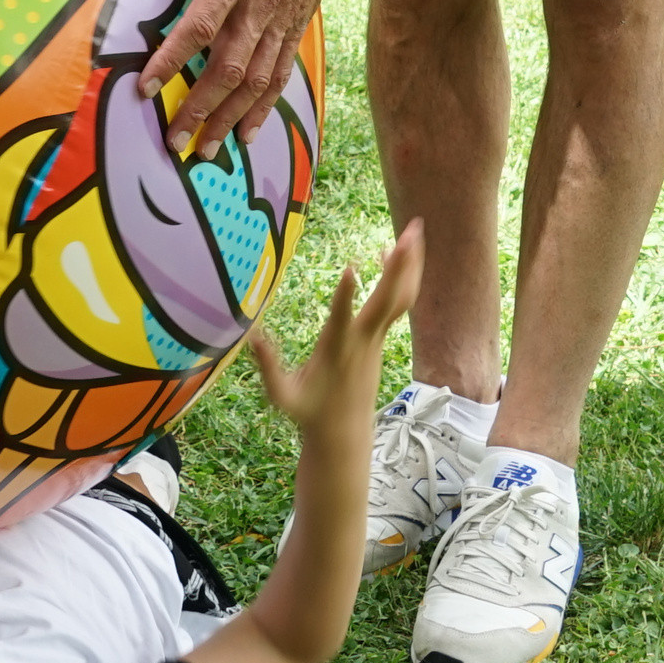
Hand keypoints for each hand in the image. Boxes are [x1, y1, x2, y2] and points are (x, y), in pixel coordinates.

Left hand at [124, 0, 385, 152]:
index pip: (202, 25)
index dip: (173, 59)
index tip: (145, 85)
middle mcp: (262, 3)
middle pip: (228, 69)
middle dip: (199, 108)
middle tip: (171, 140)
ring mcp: (282, 18)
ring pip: (254, 81)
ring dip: (228, 118)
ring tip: (203, 150)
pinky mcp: (296, 24)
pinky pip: (278, 74)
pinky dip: (262, 108)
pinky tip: (246, 133)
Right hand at [246, 223, 425, 446]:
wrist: (344, 432)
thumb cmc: (309, 411)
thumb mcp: (282, 395)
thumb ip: (268, 367)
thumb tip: (248, 337)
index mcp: (337, 350)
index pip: (342, 319)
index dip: (346, 295)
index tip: (350, 268)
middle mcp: (363, 340)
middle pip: (388, 299)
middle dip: (400, 265)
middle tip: (411, 231)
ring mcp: (376, 338)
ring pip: (400, 297)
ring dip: (409, 264)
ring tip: (414, 230)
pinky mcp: (380, 337)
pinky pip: (398, 303)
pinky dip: (400, 277)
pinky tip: (393, 252)